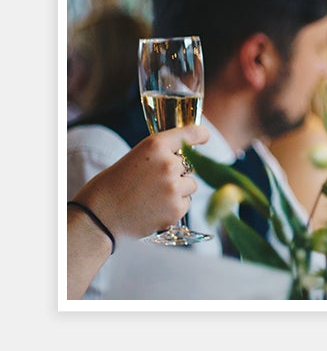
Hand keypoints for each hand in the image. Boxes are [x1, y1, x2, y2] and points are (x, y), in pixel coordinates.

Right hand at [73, 124, 209, 239]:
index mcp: (155, 146)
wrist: (98, 217)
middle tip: (153, 182)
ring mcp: (174, 187)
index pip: (189, 134)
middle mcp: (168, 164)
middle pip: (190, 164)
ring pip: (191, 185)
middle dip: (178, 172)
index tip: (203, 137)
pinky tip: (154, 209)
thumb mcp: (135, 159)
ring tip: (152, 197)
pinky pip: (186, 203)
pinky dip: (175, 207)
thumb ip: (159, 156)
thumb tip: (183, 159)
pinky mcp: (176, 208)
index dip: (199, 135)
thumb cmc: (112, 187)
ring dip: (179, 190)